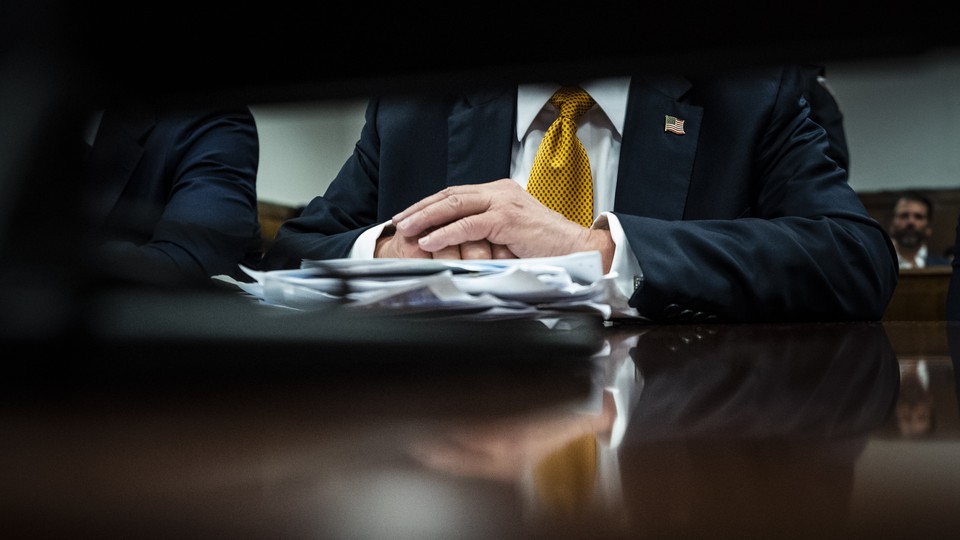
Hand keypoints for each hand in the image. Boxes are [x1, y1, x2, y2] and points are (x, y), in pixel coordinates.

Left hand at [391, 179, 614, 266]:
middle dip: (422, 208)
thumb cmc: (547, 247)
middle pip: (451, 195)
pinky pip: (469, 224)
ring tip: (408, 229)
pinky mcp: (507, 219)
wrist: (577, 249)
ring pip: (456, 205)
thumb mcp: (512, 234)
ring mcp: (504, 203)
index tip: (411, 216)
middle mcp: (500, 192)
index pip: (457, 193)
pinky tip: (430, 240)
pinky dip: (446, 233)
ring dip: (427, 218)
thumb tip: (461, 243)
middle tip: (400, 220)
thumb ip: (488, 231)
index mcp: (501, 192)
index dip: (431, 204)